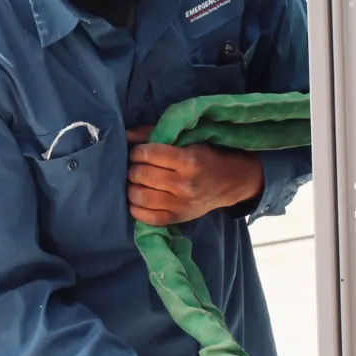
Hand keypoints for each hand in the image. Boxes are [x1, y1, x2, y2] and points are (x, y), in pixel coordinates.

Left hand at [126, 126, 262, 225]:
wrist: (229, 182)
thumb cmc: (205, 157)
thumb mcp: (187, 141)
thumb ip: (155, 136)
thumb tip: (126, 136)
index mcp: (188, 161)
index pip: (150, 154)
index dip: (137, 152)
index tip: (138, 152)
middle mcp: (183, 185)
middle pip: (142, 175)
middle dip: (133, 169)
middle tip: (135, 167)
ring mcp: (180, 205)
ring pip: (141, 197)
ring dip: (131, 188)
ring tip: (136, 183)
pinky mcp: (176, 219)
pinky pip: (147, 218)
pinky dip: (136, 209)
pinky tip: (137, 200)